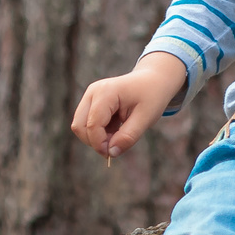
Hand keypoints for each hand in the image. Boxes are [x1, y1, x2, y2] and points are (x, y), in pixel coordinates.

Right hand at [70, 52, 189, 159]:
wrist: (154, 80)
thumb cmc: (152, 96)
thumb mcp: (146, 118)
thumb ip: (128, 136)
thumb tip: (111, 153)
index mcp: (106, 92)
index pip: (93, 125)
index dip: (100, 143)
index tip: (112, 154)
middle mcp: (93, 92)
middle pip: (80, 126)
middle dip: (95, 141)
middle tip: (116, 146)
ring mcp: (90, 96)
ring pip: (81, 126)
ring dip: (96, 137)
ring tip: (119, 134)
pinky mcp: (91, 102)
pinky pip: (87, 123)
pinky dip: (98, 132)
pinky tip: (116, 128)